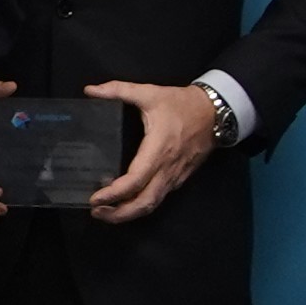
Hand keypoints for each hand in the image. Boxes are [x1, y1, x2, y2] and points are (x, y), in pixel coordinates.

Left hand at [80, 78, 222, 222]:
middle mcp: (167, 169)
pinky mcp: (180, 179)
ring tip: (107, 213)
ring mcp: (175, 177)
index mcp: (158, 149)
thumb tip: (90, 90)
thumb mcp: (149, 92)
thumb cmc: (182, 104)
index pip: (135, 181)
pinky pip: (159, 198)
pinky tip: (126, 202)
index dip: (113, 194)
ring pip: (152, 204)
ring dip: (129, 213)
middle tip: (96, 212)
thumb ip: (118, 90)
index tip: (95, 198)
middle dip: (118, 214)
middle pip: (143, 203)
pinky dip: (141, 205)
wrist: (215, 112)